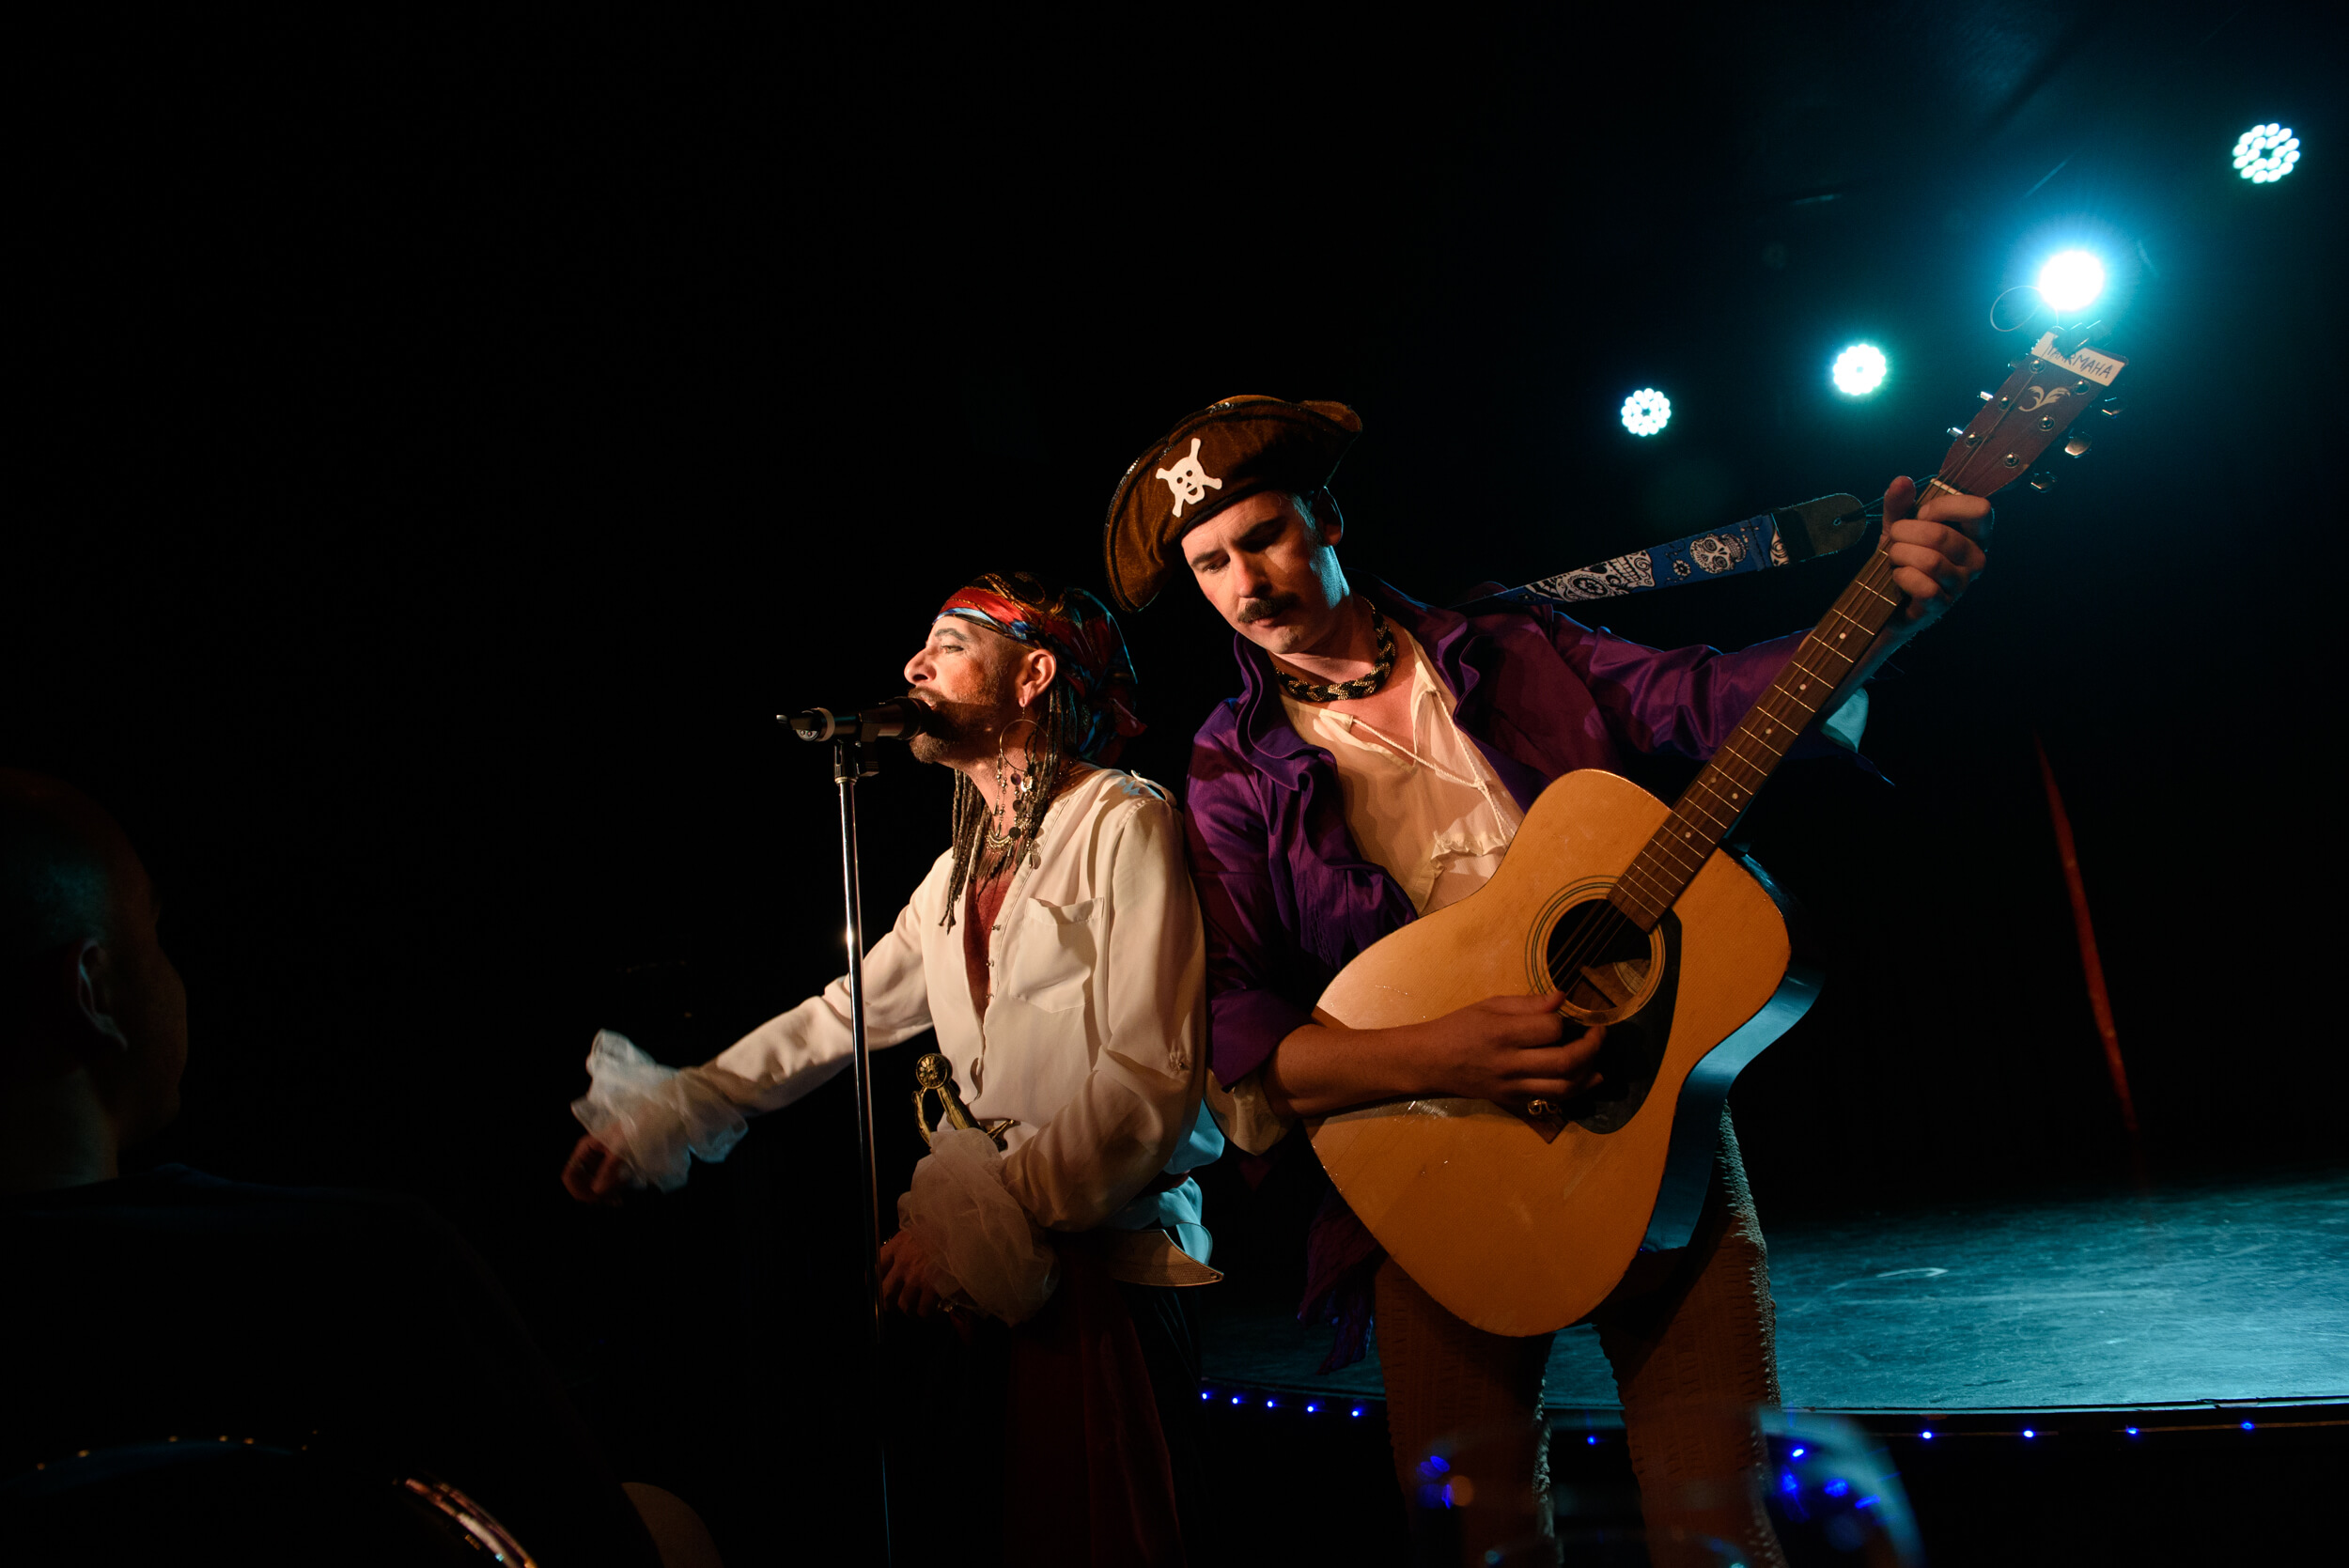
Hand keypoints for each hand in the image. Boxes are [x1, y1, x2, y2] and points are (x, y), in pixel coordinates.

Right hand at [560, 1131, 636, 1204]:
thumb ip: (607, 1170)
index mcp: (585, 1148)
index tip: (593, 1197)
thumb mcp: (619, 1149)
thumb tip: (597, 1190)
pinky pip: (603, 1184)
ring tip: (617, 1200)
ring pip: (592, 1185)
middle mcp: (588, 1156)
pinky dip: (609, 1193)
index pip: (570, 1173)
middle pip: (580, 1182)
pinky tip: (618, 1198)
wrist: (650, 1124)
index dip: (577, 1189)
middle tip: (609, 1200)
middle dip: (592, 1194)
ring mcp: (598, 1162)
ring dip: (602, 1195)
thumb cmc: (632, 1131)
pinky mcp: (609, 1167)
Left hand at [879, 1227, 956, 1317]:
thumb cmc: (948, 1229)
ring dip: (912, 1312)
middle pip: (885, 1293)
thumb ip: (908, 1245)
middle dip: (891, 1303)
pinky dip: (928, 1316)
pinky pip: (923, 1311)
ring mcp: (917, 1276)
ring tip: (922, 1311)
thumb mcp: (921, 1229)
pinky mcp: (933, 1287)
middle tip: (900, 1304)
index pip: (876, 1268)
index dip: (875, 1283)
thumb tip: (900, 1262)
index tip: (880, 1289)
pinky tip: (935, 1313)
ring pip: (904, 1305)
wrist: (968, 1230)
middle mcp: (903, 1262)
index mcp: (898, 1244)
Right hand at [1420, 991, 1605, 1112]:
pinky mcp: (1513, 1102)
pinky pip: (1553, 1101)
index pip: (1550, 1028)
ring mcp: (1513, 1088)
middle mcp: (1510, 1064)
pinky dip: (1577, 1090)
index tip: (1568, 1013)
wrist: (1431, 1062)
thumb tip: (1562, 998)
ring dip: (1589, 1071)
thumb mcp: (1489, 1005)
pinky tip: (1589, 1078)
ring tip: (1596, 1056)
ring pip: (1565, 1087)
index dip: (1565, 1020)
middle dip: (1592, 1046)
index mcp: (1503, 1033)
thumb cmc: (1459, 1027)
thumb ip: (1528, 1003)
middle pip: (1565, 1062)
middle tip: (1598, 1033)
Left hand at [1880, 475, 1991, 621]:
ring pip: (1930, 561)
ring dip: (1900, 556)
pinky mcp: (1943, 606)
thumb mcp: (1897, 526)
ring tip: (1895, 559)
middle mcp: (1975, 559)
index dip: (1943, 506)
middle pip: (1942, 535)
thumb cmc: (1901, 558)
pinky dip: (1902, 578)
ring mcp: (1960, 584)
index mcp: (1973, 534)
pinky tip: (1899, 578)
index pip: (1980, 509)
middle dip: (1905, 533)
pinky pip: (1924, 587)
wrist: (1884, 598)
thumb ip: (1899, 503)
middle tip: (1895, 539)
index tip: (1921, 513)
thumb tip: (1902, 481)